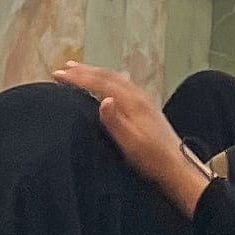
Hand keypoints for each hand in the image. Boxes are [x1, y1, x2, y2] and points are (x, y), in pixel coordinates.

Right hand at [53, 63, 208, 214]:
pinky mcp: (147, 109)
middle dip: (85, 70)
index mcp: (133, 102)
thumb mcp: (130, 143)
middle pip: (109, 76)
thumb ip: (115, 122)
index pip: (101, 83)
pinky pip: (122, 85)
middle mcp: (139, 97)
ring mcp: (144, 101)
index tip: (58, 74)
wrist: (177, 167)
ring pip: (116, 79)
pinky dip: (108, 80)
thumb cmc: (151, 159)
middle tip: (63, 67)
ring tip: (79, 70)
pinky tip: (106, 86)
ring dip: (96, 73)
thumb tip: (104, 100)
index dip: (79, 77)